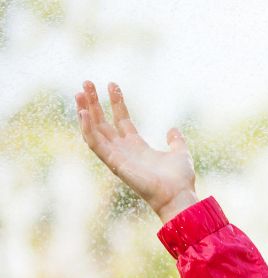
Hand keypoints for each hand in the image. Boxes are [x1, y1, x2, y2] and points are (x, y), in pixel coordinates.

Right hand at [76, 80, 198, 223]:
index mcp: (137, 146)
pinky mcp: (114, 163)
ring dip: (85, 112)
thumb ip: (175, 141)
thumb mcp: (179, 153)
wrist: (178, 195)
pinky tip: (83, 113)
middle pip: (103, 122)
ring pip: (94, 130)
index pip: (121, 119)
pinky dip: (87, 129)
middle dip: (93, 103)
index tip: (112, 84)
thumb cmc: (179, 179)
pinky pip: (95, 144)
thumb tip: (172, 129)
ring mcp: (117, 156)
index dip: (116, 102)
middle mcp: (124, 150)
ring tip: (79, 93)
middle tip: (86, 83)